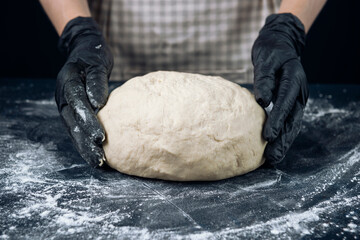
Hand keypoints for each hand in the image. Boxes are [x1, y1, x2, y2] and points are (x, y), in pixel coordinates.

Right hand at [56, 17, 112, 166]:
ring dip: (84, 147)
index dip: (88, 122)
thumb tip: (98, 104)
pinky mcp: (73, 111)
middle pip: (72, 123)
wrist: (85, 51)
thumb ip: (96, 82)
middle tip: (99, 158)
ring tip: (97, 162)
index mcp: (67, 82)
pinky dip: (85, 141)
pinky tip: (95, 153)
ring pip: (73, 130)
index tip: (100, 137)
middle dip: (85, 142)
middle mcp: (63, 97)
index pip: (77, 104)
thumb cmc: (94, 56)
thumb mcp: (97, 64)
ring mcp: (66, 105)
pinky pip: (77, 129)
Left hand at [251, 13, 307, 163]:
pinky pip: (288, 120)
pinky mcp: (291, 101)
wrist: (280, 43)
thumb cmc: (270, 50)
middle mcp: (299, 91)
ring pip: (292, 123)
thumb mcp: (264, 60)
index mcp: (294, 79)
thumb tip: (262, 100)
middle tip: (274, 157)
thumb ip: (263, 79)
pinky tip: (275, 146)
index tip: (269, 137)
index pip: (285, 102)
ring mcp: (297, 98)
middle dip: (284, 139)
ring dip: (284, 141)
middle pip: (293, 119)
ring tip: (275, 158)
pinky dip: (283, 133)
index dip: (277, 121)